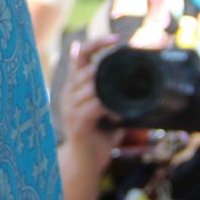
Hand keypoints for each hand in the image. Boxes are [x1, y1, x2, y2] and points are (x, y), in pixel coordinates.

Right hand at [60, 36, 125, 172]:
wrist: (84, 161)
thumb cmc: (98, 133)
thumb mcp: (105, 106)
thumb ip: (111, 90)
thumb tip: (131, 73)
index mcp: (74, 86)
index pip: (79, 56)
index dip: (96, 44)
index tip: (116, 38)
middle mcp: (68, 94)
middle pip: (86, 69)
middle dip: (108, 66)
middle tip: (127, 67)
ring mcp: (70, 108)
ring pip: (91, 87)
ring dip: (111, 90)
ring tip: (123, 97)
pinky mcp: (77, 122)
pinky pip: (95, 106)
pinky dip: (110, 108)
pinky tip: (118, 114)